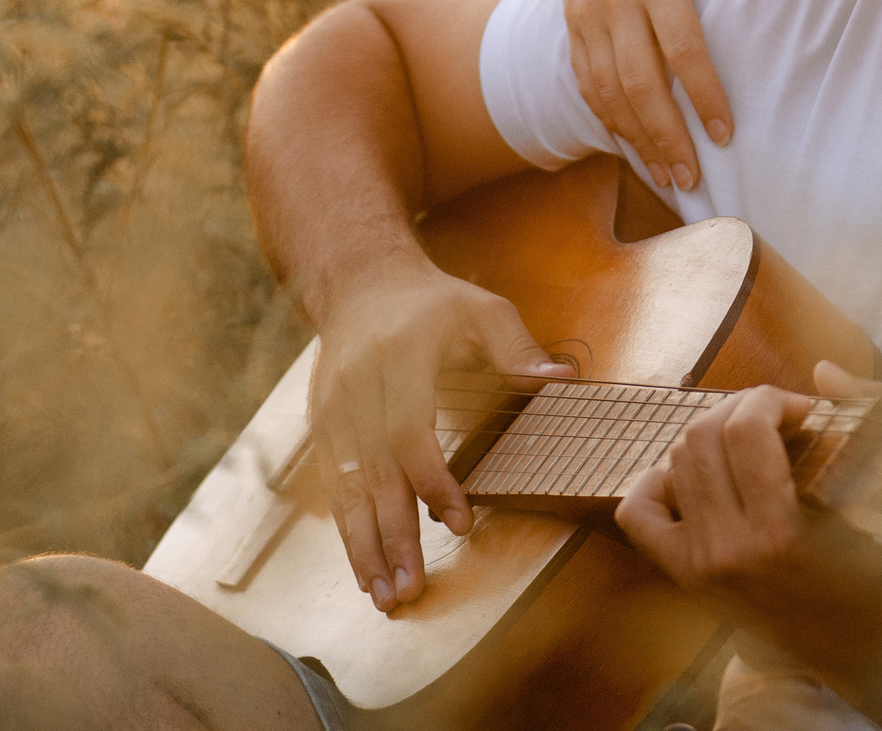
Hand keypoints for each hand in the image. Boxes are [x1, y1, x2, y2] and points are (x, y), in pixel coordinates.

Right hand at [307, 260, 569, 611]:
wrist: (361, 283)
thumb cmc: (433, 302)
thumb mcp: (482, 308)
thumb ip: (517, 347)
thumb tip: (561, 379)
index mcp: (397, 357)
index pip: (408, 432)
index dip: (431, 482)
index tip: (459, 524)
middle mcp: (356, 387)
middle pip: (371, 472)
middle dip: (390, 535)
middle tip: (407, 590)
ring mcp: (331, 409)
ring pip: (345, 487)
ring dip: (362, 546)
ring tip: (382, 597)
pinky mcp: (320, 426)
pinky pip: (332, 485)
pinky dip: (346, 529)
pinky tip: (361, 568)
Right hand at [554, 0, 796, 187]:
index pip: (681, 46)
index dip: (703, 93)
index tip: (726, 132)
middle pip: (638, 81)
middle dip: (665, 135)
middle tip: (694, 177)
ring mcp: (587, 15)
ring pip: (606, 90)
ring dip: (635, 137)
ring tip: (668, 176)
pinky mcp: (571, 23)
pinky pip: (585, 81)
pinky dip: (606, 118)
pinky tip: (632, 145)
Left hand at [614, 385, 881, 666]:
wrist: (850, 649)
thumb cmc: (875, 576)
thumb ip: (873, 423)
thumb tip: (820, 372)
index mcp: (778, 532)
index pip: (748, 429)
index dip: (773, 399)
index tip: (803, 411)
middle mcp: (727, 548)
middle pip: (704, 435)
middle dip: (742, 408)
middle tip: (775, 418)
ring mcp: (697, 564)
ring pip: (676, 460)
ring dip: (709, 435)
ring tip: (745, 442)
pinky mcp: (682, 575)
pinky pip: (637, 515)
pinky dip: (654, 482)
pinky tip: (691, 475)